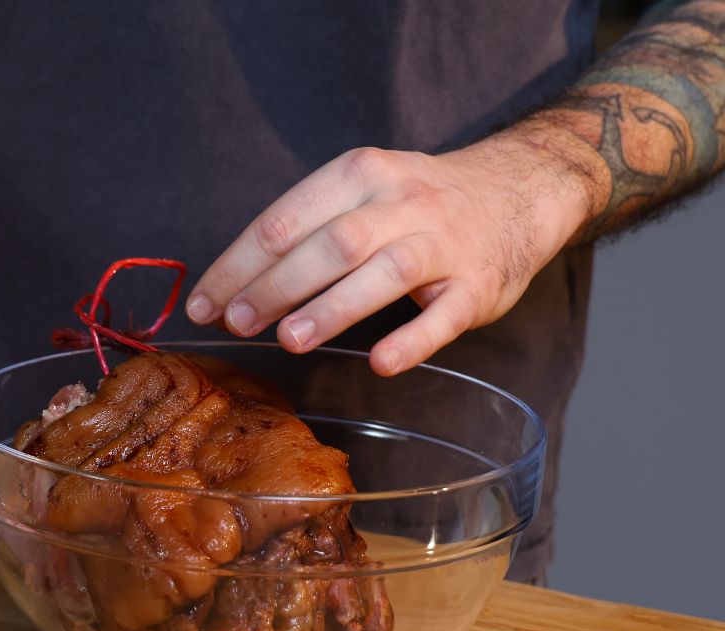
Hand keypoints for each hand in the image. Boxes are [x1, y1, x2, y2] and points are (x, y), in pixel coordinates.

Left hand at [186, 130, 591, 374]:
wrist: (520, 187)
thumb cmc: (417, 202)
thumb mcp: (362, 190)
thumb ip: (306, 231)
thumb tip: (233, 289)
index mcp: (359, 175)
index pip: (284, 220)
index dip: (239, 265)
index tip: (203, 304)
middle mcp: (401, 201)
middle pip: (329, 243)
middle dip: (275, 286)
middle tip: (236, 323)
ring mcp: (443, 243)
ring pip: (383, 271)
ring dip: (333, 307)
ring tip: (291, 340)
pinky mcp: (478, 284)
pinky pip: (444, 315)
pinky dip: (413, 340)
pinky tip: (380, 362)